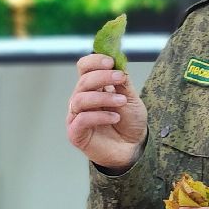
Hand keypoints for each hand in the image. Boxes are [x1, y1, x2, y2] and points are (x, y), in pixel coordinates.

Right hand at [66, 54, 147, 171]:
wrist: (133, 148)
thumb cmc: (130, 122)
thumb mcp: (131, 98)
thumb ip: (122, 83)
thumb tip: (117, 64)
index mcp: (93, 87)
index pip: (84, 67)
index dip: (94, 61)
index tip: (111, 61)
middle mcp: (82, 99)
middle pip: (83, 81)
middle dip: (103, 76)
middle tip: (121, 77)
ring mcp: (77, 116)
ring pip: (80, 99)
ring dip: (103, 97)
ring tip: (122, 101)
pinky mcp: (76, 133)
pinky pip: (81, 119)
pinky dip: (99, 116)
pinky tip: (115, 118)